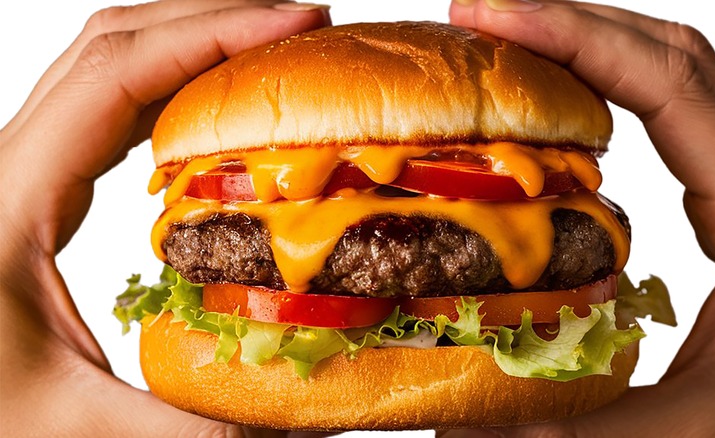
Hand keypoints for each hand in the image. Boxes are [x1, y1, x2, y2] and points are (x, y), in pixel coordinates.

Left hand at [0, 1, 329, 435]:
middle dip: (214, 18)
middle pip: (113, 41)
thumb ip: (193, 425)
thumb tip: (301, 424)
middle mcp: (12, 164)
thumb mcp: (75, 425)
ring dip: (192, 42)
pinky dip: (171, 85)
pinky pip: (109, 106)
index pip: (118, 76)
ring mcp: (24, 168)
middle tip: (300, 24)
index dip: (212, 35)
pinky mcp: (38, 186)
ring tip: (270, 47)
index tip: (293, 22)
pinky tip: (216, 108)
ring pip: (108, 64)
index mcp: (9, 199)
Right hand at [445, 0, 714, 435]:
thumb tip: (454, 422)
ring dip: (594, 45)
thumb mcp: (687, 435)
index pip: (674, 87)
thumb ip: (566, 433)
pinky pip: (679, 111)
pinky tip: (567, 106)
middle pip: (676, 55)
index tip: (495, 17)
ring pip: (682, 74)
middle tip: (482, 17)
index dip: (577, 39)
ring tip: (511, 43)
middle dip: (572, 22)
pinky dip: (615, 85)